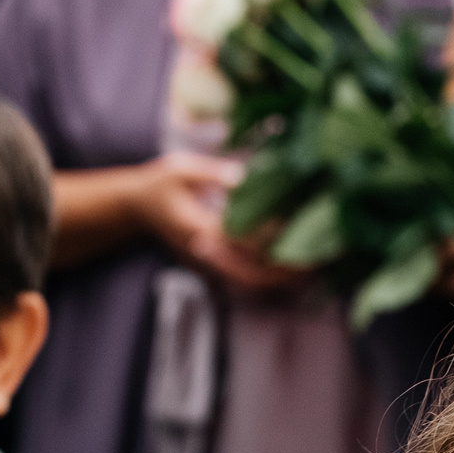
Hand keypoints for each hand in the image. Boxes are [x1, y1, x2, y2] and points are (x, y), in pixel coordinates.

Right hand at [136, 153, 308, 290]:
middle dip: (283, 272)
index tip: (299, 232)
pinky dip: (268, 280)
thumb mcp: (183, 169)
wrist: (136, 208)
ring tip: (312, 273)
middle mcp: (203, 253)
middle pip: (249, 273)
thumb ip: (215, 175)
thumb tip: (246, 178)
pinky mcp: (211, 269)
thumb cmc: (161, 183)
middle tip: (317, 264)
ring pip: (248, 283)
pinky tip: (293, 274)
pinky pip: (243, 281)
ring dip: (280, 281)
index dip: (271, 238)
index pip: (240, 239)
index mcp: (195, 228)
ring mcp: (206, 265)